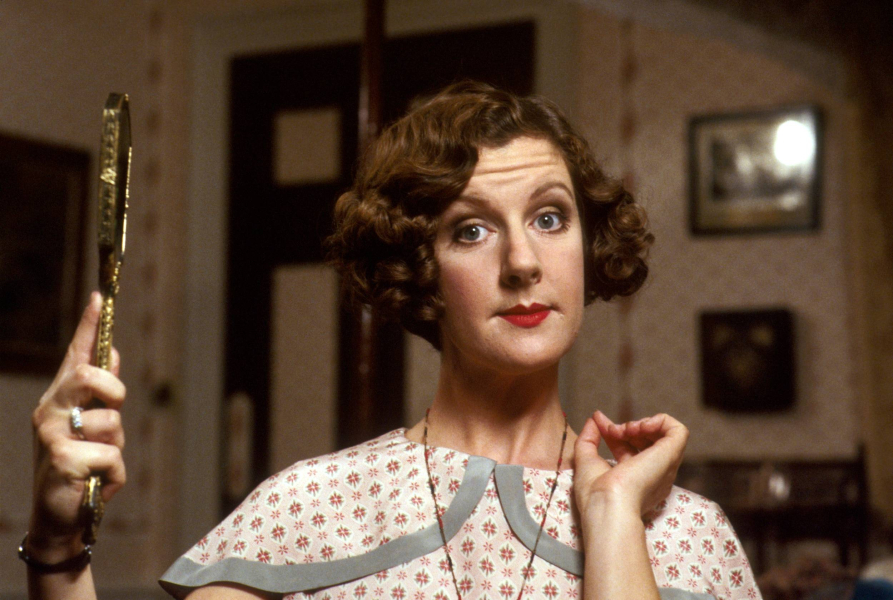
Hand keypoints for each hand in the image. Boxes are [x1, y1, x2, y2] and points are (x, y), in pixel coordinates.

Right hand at [29, 292, 126, 558]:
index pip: (75, 356)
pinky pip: (112, 457)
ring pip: (111, 422)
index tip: (98, 296)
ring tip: (98, 462)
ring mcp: (52, 436)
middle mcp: (49, 411)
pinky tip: (97, 483)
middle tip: (113, 410)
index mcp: (59, 400)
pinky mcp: (63, 462)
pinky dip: (115, 474)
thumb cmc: (80, 468)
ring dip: (116, 446)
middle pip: (87, 375)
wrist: (61, 519)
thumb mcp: (92, 427)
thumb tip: (111, 354)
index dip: (87, 326)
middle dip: (112, 389)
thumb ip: (100, 395)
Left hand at [573, 410, 687, 520]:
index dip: (615, 431)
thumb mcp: (586, 460)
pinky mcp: (672, 456)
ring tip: (627, 429)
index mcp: (636, 481)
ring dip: (642, 423)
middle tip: (612, 430)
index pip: (630, 448)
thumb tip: (594, 419)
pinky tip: (641, 427)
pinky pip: (678, 431)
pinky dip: (660, 420)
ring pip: (665, 435)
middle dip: (627, 427)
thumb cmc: (595, 492)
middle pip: (647, 441)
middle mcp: (654, 475)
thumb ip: (588, 439)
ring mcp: (665, 466)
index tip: (598, 420)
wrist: (607, 504)